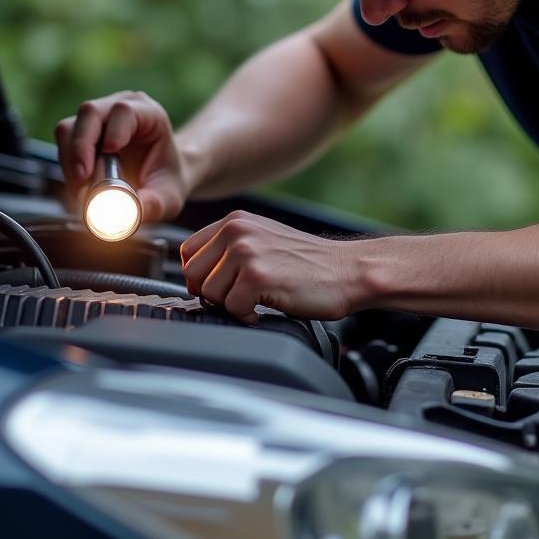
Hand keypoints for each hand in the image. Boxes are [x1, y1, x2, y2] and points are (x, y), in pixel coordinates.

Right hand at [55, 90, 188, 221]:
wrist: (160, 176)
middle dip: (81, 146)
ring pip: (70, 127)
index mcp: (149, 114)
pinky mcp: (81, 131)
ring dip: (69, 159)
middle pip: (90, 113)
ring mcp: (98, 117)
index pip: (125, 111)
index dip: (113, 130)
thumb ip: (153, 204)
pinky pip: (64, 142)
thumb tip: (130, 214)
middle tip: (83, 179)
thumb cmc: (167, 180)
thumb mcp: (169, 196)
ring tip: (80, 189)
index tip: (109, 152)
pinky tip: (78, 186)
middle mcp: (120, 108)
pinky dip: (66, 165)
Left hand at [180, 210, 360, 323]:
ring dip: (231, 305)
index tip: (222, 286)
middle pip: (192, 274)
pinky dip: (247, 317)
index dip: (202, 276)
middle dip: (213, 293)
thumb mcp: (264, 240)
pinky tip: (265, 308)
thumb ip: (229, 248)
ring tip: (257, 300)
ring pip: (208, 293)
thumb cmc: (310, 264)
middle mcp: (237, 230)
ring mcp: (246, 252)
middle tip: (241, 296)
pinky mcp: (256, 277)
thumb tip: (197, 275)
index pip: (189, 251)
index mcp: (235, 221)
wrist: (348, 271)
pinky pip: (231, 308)